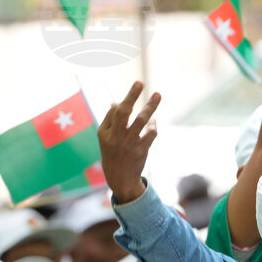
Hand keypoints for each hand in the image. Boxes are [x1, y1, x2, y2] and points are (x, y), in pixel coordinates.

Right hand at [98, 81, 159, 203]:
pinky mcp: (141, 151)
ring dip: (150, 107)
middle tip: (142, 83)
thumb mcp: (104, 137)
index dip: (129, 97)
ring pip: (140, 121)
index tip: (138, 83)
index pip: (117, 110)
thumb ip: (110, 120)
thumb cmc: (112, 153)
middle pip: (125, 112)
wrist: (119, 178)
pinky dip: (153, 126)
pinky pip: (150, 134)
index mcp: (105, 132)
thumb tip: (116, 103)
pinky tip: (153, 121)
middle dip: (133, 96)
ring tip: (157, 95)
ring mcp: (129, 144)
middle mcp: (116, 137)